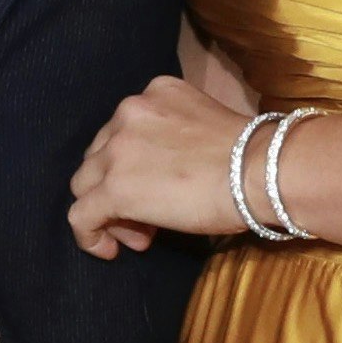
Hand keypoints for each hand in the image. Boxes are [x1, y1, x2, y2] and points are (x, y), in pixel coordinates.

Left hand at [67, 48, 265, 257]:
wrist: (261, 172)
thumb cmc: (252, 156)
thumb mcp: (205, 129)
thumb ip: (174, 141)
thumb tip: (160, 183)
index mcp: (155, 92)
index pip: (124, 130)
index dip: (133, 164)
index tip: (157, 189)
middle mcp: (129, 112)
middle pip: (100, 156)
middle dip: (118, 186)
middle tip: (147, 217)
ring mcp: (118, 149)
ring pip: (85, 183)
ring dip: (107, 209)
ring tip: (138, 235)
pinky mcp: (113, 187)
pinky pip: (80, 215)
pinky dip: (88, 235)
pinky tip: (107, 250)